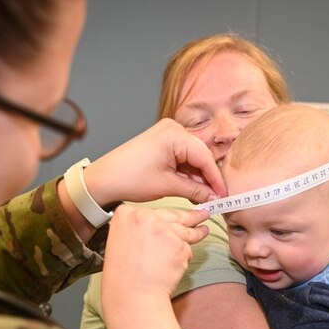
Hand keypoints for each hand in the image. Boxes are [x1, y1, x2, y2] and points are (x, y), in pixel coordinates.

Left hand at [84, 118, 225, 207]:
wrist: (104, 179)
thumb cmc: (129, 178)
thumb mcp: (167, 186)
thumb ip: (195, 190)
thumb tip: (214, 197)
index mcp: (175, 134)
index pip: (205, 157)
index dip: (216, 179)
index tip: (224, 196)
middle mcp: (173, 129)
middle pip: (201, 156)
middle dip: (208, 179)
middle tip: (217, 199)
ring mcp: (167, 135)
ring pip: (192, 159)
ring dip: (198, 178)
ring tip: (205, 198)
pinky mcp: (162, 144)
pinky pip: (182, 158)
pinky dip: (187, 174)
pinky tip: (193, 189)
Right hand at [102, 205, 208, 328]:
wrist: (132, 295)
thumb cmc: (124, 276)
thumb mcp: (122, 242)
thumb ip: (138, 229)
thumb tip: (159, 224)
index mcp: (126, 214)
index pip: (151, 211)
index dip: (163, 218)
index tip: (171, 217)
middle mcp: (144, 216)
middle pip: (172, 215)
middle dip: (189, 217)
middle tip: (201, 215)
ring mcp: (162, 229)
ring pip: (183, 230)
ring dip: (196, 233)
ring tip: (203, 231)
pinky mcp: (178, 244)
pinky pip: (186, 247)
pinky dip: (183, 258)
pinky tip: (175, 267)